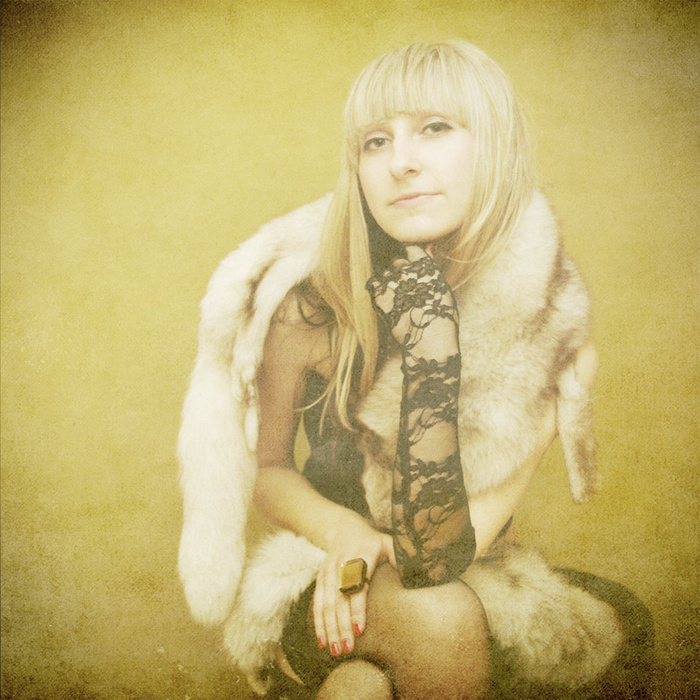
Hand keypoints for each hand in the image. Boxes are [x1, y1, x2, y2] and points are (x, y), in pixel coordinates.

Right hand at [313, 513, 395, 656]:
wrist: (344, 529)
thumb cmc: (373, 541)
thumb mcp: (388, 542)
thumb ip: (400, 556)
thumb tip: (420, 573)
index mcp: (360, 555)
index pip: (357, 585)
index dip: (357, 608)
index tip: (360, 630)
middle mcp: (341, 564)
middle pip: (339, 598)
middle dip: (341, 625)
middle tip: (347, 649)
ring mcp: (328, 572)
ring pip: (326, 603)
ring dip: (329, 628)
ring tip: (335, 651)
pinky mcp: (320, 579)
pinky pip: (317, 603)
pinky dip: (318, 623)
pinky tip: (322, 641)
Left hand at [366, 243, 458, 359]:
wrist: (430, 342)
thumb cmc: (442, 317)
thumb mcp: (443, 289)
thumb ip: (432, 267)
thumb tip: (428, 246)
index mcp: (426, 267)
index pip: (412, 247)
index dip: (410, 253)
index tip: (410, 262)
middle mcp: (408, 271)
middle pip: (397, 263)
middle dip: (401, 273)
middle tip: (408, 292)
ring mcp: (392, 283)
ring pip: (385, 275)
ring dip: (390, 284)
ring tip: (399, 301)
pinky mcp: (379, 297)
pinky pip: (374, 286)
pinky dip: (379, 292)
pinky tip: (388, 304)